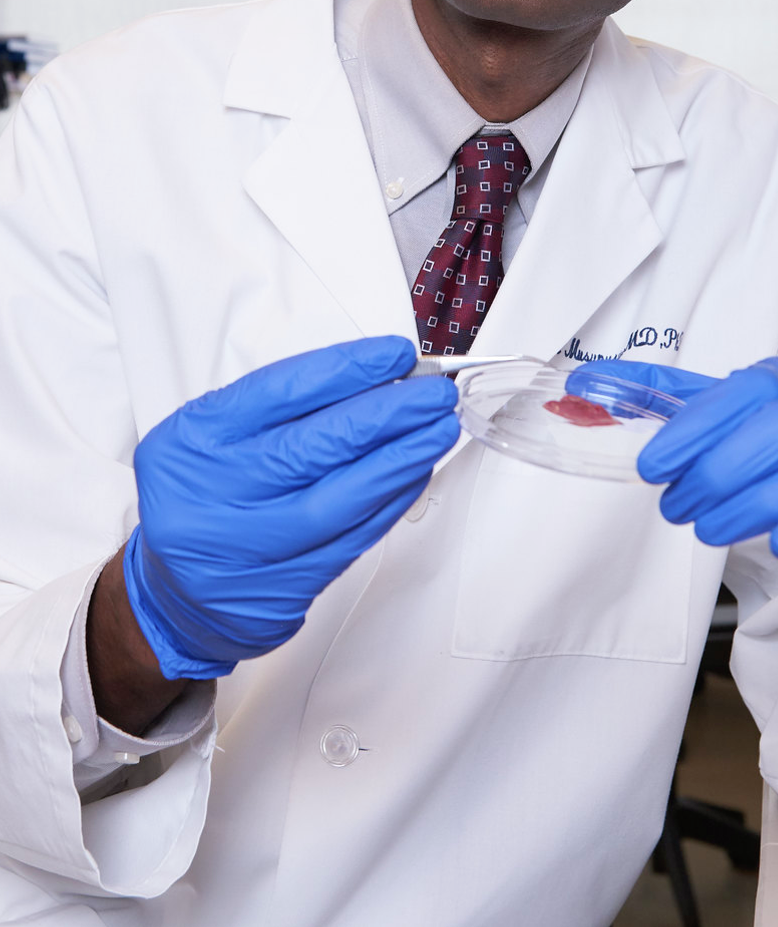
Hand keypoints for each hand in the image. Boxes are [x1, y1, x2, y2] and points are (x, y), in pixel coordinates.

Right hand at [124, 336, 458, 678]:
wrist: (172, 590)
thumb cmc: (203, 494)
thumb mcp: (214, 433)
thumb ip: (284, 406)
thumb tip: (375, 377)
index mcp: (196, 439)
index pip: (281, 392)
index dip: (347, 370)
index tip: (394, 355)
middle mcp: (216, 492)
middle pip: (317, 446)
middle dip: (388, 414)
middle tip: (433, 394)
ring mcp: (248, 547)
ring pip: (342, 499)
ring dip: (401, 460)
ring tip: (437, 431)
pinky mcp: (282, 588)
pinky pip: (352, 539)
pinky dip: (391, 502)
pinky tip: (415, 474)